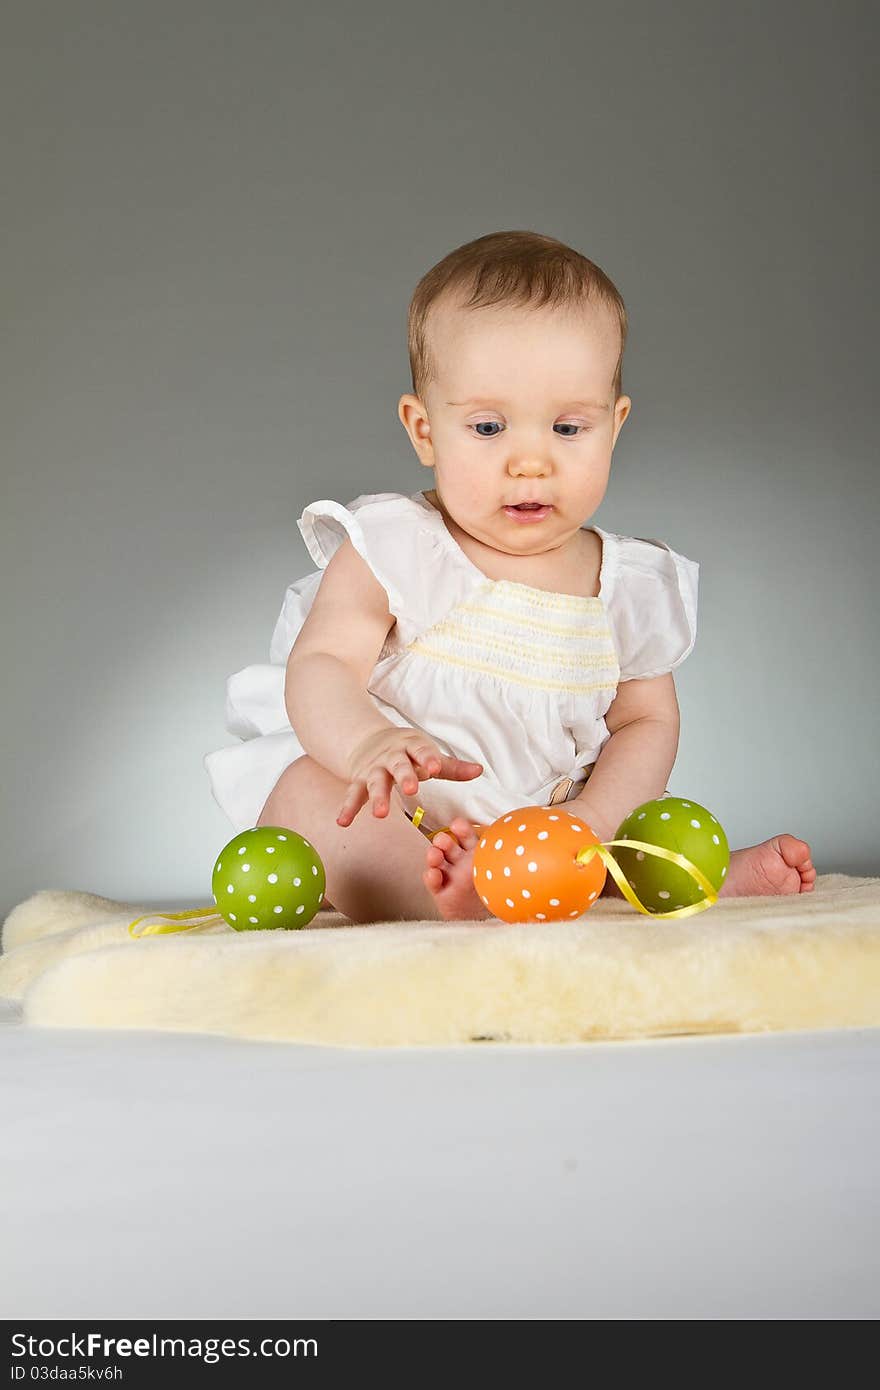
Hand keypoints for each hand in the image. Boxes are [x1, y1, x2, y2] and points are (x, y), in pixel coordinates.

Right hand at [336, 727, 482, 826]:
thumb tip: (479, 771)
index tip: (434, 767)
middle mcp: (391, 757)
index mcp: (412, 747)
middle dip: (404, 776)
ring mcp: (374, 769)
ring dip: (377, 797)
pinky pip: (353, 794)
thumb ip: (452, 767)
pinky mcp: (360, 780)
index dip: (428, 759)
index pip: (421, 752)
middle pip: (398, 766)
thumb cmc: (409, 752)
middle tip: (411, 790)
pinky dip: (348, 808)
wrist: (370, 741)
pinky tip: (343, 822)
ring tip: (380, 815)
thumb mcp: (428, 754)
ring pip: (375, 781)